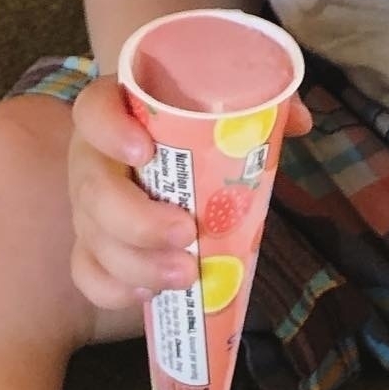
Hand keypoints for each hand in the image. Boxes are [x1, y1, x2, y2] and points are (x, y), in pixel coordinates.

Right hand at [66, 72, 313, 310]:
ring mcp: (88, 202)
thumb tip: (300, 122)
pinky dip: (114, 288)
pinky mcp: (93, 241)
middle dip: (137, 220)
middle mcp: (94, 154)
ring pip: (92, 237)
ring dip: (136, 263)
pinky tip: (150, 293)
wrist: (164, 131)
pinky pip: (87, 271)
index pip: (94, 108)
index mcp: (118, 107)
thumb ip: (261, 99)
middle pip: (92, 188)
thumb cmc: (194, 112)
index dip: (109, 130)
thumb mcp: (225, 96)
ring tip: (187, 274)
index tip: (144, 149)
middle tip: (186, 232)